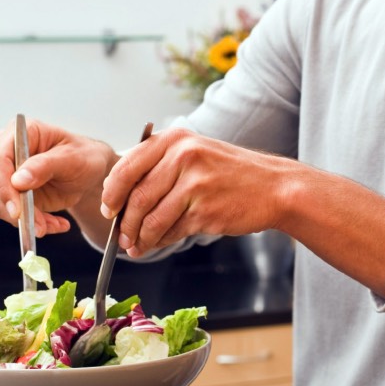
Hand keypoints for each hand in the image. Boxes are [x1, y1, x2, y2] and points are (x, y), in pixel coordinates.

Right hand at [0, 118, 116, 236]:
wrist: (89, 172)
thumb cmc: (83, 156)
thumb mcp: (73, 159)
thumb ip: (46, 166)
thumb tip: (18, 180)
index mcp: (21, 133)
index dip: (3, 186)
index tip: (17, 210)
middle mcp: (7, 151)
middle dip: (17, 210)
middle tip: (40, 226)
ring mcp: (6, 174)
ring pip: (2, 204)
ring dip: (27, 220)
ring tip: (54, 225)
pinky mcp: (12, 194)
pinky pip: (13, 214)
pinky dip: (34, 223)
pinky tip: (56, 224)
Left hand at [103, 127, 289, 256]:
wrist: (275, 187)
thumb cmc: (233, 172)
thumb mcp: (196, 152)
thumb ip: (160, 166)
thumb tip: (121, 196)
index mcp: (176, 139)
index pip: (126, 167)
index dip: (112, 193)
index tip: (109, 209)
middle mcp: (184, 156)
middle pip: (136, 197)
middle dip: (124, 224)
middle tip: (122, 237)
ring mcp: (195, 184)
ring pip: (151, 219)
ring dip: (140, 238)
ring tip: (137, 246)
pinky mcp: (205, 211)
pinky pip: (171, 231)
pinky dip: (161, 242)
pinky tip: (160, 244)